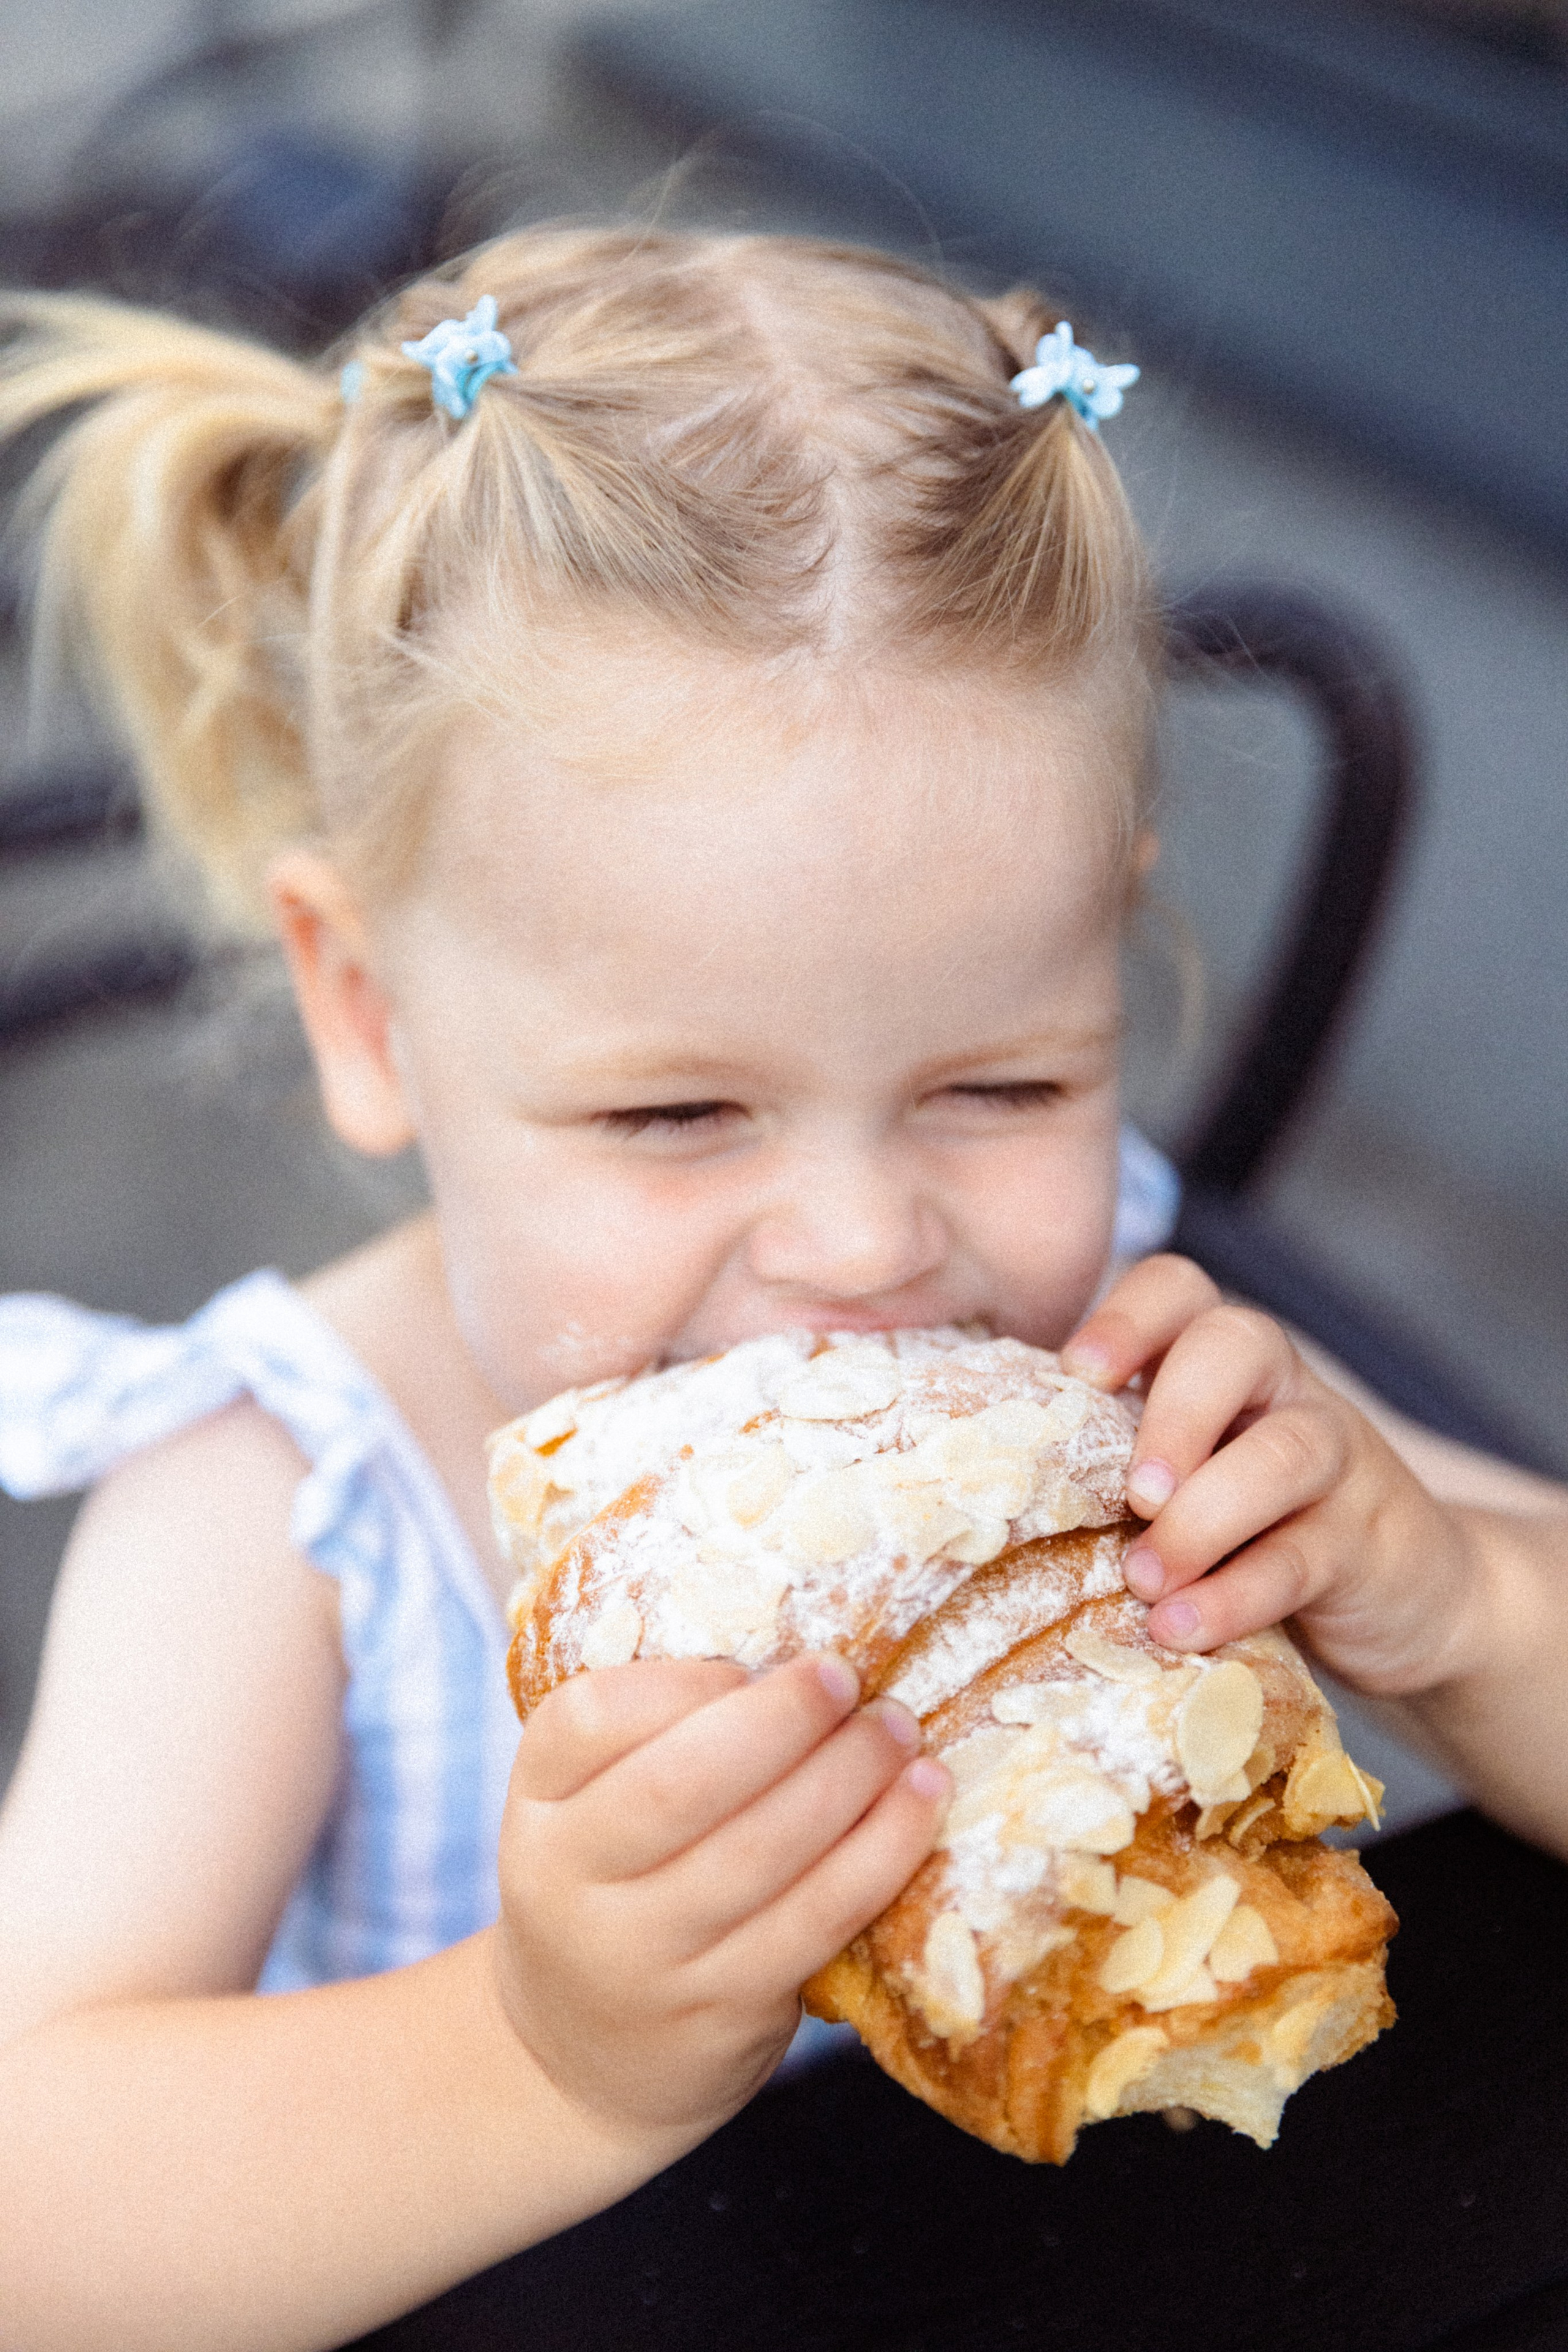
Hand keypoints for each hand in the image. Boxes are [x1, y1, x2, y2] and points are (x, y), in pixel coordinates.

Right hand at [490, 1655, 948, 2139]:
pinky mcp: (720, 2011)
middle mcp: (570, 1885)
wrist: (582, 2065)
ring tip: (897, 1732)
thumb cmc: (611, 1895)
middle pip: (681, 1782)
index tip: (753, 1663)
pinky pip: (814, 1919)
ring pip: (761, 1850)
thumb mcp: (587, 1815)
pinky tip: (919, 1803)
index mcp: (537, 1809)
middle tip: (846, 1677)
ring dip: (847, 1777)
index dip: (683, 1680)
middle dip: (782, 1718)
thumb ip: (650, 1741)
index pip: (591, 1717)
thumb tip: (789, 1655)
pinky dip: (879, 1853)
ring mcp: (644, 1958)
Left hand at [1062, 1255, 1486, 1698]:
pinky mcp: (1365, 1546)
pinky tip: (1181, 1629)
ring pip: (1285, 1451)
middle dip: (1176, 1413)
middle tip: (1133, 1495)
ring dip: (1204, 1516)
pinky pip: (1304, 1558)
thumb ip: (1112, 1459)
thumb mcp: (1187, 1473)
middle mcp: (1283, 1391)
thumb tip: (985, 1480)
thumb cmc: (1250, 1527)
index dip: (1127, 1317)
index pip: (1179, 1288)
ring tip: (1144, 1579)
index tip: (1077, 1376)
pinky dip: (1236, 1597)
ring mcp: (1337, 1462)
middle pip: (1239, 1341)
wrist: (1407, 1594)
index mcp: (1222, 1362)